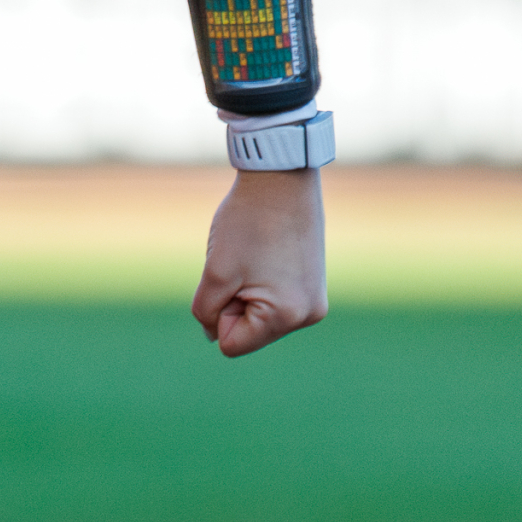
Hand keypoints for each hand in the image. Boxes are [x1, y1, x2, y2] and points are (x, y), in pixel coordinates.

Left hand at [192, 167, 327, 357]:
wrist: (281, 178)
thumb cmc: (246, 223)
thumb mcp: (216, 272)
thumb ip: (207, 311)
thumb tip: (212, 336)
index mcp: (287, 317)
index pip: (232, 343)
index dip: (218, 313)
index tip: (229, 277)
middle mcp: (308, 315)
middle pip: (248, 330)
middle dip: (233, 300)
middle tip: (242, 261)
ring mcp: (314, 299)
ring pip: (258, 313)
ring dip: (245, 288)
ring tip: (255, 254)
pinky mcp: (313, 283)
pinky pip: (273, 297)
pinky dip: (260, 279)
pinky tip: (266, 250)